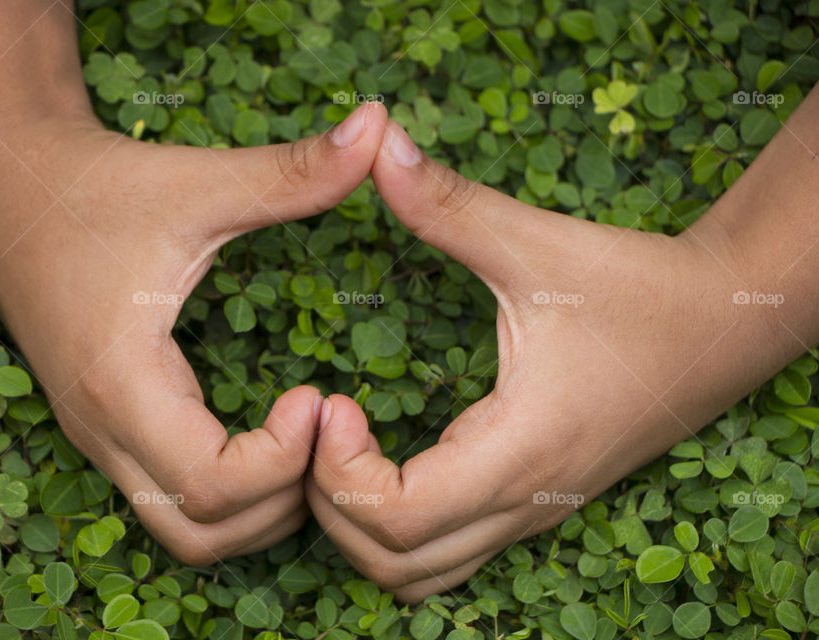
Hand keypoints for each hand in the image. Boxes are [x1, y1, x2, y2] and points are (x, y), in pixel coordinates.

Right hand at [0, 102, 387, 563]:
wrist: (8, 185)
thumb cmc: (97, 187)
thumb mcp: (198, 182)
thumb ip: (292, 170)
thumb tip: (378, 124)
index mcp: (123, 383)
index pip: (211, 487)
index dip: (284, 460)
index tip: (319, 395)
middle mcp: (103, 428)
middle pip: (201, 532)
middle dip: (278, 500)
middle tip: (322, 426)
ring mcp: (98, 435)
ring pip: (184, 530)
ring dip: (256, 509)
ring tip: (301, 437)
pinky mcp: (105, 426)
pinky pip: (170, 499)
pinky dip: (228, 495)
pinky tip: (265, 439)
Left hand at [306, 120, 793, 600]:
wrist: (727, 325)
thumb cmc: (640, 289)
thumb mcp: (537, 244)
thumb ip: (450, 204)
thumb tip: (377, 148)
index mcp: (519, 451)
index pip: (396, 520)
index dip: (338, 472)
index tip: (330, 399)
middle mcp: (522, 502)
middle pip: (392, 562)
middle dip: (331, 504)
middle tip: (322, 422)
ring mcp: (530, 513)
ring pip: (418, 573)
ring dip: (360, 528)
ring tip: (344, 448)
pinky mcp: (534, 503)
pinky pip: (447, 553)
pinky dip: (397, 529)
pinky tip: (386, 463)